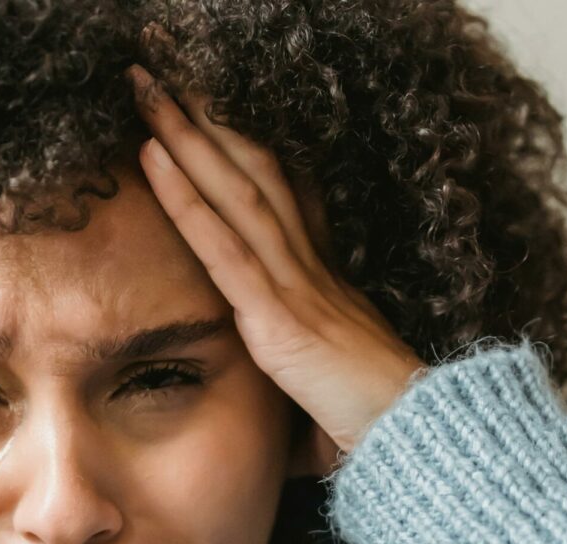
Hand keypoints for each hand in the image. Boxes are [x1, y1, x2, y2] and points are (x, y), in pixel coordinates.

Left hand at [125, 61, 426, 476]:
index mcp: (326, 284)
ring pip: (238, 193)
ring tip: (147, 89)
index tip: (213, 114)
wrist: (419, 442)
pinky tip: (152, 156)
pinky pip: (224, 247)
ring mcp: (297, 288)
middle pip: (257, 175)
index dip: (248, 152)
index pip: (284, 201)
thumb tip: (287, 430)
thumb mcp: (333, 394)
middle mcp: (312, 270)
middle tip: (164, 79)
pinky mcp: (280, 319)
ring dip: (189, 136)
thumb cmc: (381, 425)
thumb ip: (304, 389)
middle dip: (210, 122)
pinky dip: (186, 199)